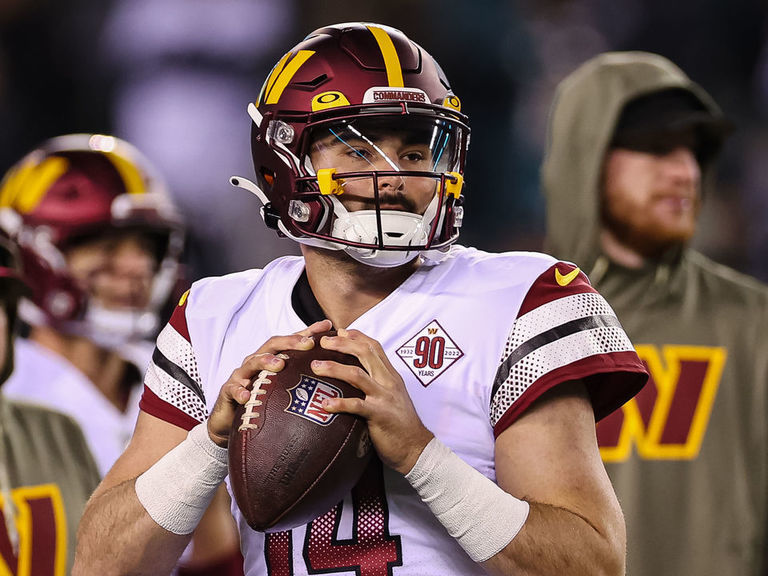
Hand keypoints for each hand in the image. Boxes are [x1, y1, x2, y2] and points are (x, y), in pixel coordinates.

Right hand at [206, 320, 332, 446]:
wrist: (230, 421)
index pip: (291, 341)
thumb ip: (303, 379)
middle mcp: (256, 362)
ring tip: (279, 364)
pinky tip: (248, 395)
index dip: (308, 331)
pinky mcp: (228, 391)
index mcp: (271, 358)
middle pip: (272, 345)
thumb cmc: (261, 400)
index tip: (328, 325)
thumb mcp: (283, 389)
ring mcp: (241, 375)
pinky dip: (240, 391)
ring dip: (265, 361)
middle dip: (290, 342)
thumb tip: (332, 375)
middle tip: (307, 344)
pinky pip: (233, 389)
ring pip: (252, 362)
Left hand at [314, 329, 433, 474]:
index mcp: (390, 376)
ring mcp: (384, 397)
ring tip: (315, 367)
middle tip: (323, 342)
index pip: (374, 347)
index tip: (339, 331)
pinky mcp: (380, 415)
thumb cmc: (400, 424)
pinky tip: (324, 404)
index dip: (356, 336)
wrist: (417, 448)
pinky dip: (339, 403)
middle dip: (342, 344)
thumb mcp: (391, 396)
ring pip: (357, 375)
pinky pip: (357, 406)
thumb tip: (357, 374)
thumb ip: (378, 382)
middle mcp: (388, 382)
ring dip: (334, 368)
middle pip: (364, 353)